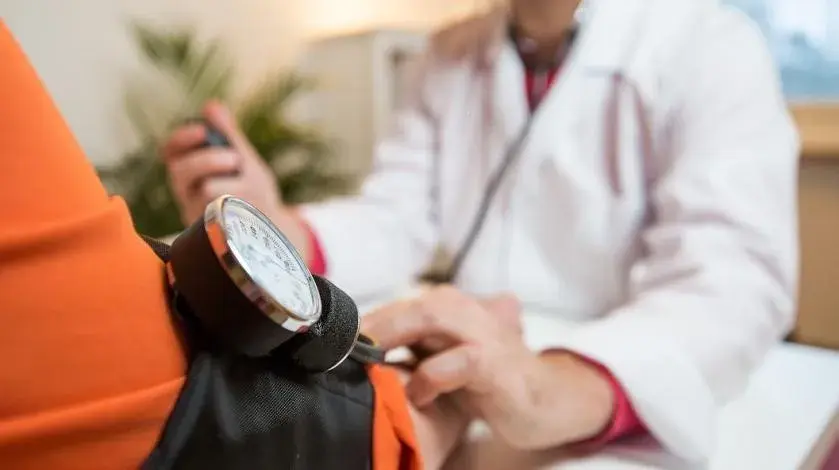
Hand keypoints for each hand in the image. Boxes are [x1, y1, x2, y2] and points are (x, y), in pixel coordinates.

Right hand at [161, 101, 311, 257]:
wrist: (270, 227)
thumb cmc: (251, 189)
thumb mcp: (243, 159)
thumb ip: (228, 135)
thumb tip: (211, 105)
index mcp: (189, 170)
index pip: (171, 150)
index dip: (182, 139)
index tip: (202, 130)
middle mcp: (186, 192)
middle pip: (181, 171)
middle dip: (208, 160)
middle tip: (234, 159)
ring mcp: (197, 214)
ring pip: (204, 193)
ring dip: (231, 183)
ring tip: (248, 185)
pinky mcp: (212, 234)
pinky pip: (222, 216)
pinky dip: (242, 205)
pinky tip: (252, 204)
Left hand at [363, 286, 613, 449]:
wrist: (548, 399)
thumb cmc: (491, 380)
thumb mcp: (446, 359)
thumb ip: (414, 349)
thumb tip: (360, 351)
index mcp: (453, 307)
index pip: (401, 306)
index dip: (367, 323)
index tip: (334, 341)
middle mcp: (467, 310)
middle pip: (410, 306)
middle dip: (373, 324)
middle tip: (339, 347)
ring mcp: (484, 333)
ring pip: (431, 319)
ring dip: (394, 336)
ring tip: (366, 359)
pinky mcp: (496, 363)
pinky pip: (458, 361)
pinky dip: (432, 375)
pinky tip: (418, 394)